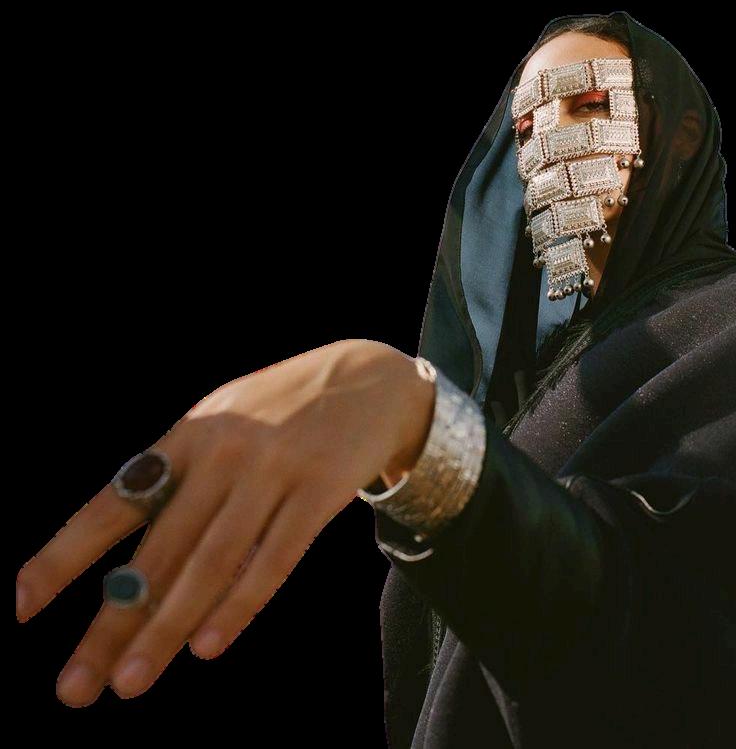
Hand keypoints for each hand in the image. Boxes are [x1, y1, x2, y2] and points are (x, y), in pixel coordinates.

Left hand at [15, 338, 434, 705]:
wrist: (371, 377)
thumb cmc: (283, 414)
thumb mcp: (224, 425)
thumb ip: (183, 481)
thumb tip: (134, 577)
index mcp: (188, 434)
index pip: (114, 502)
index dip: (64, 554)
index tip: (21, 606)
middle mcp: (222, 450)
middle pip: (158, 550)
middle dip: (112, 622)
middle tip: (76, 687)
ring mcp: (272, 469)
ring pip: (210, 563)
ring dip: (167, 628)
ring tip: (131, 682)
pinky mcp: (319, 489)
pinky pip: (272, 559)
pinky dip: (238, 605)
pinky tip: (209, 645)